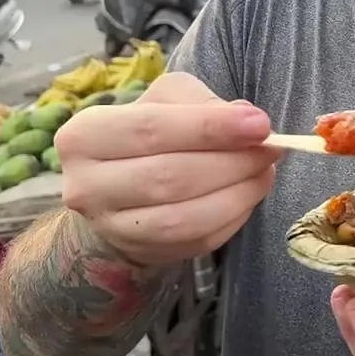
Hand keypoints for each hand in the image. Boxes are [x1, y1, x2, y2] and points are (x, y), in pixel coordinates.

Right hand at [55, 73, 279, 266]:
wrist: (116, 191)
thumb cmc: (145, 135)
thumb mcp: (165, 100)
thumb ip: (201, 104)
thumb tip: (248, 122)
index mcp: (84, 135)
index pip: (151, 129)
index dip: (209, 128)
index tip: (259, 124)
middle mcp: (86, 186)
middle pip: (170, 177)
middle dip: (232, 162)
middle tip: (270, 148)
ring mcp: (111, 228)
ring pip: (184, 218)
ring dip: (238, 193)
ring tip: (264, 171)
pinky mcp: (141, 254)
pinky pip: (196, 242)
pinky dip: (232, 218)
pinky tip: (247, 195)